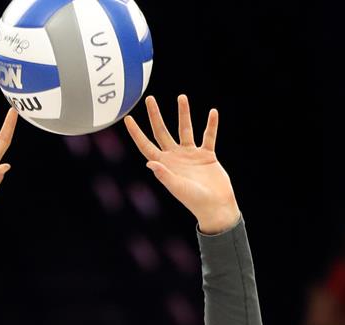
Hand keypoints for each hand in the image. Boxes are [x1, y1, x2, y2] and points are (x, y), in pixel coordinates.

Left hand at [124, 95, 239, 233]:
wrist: (216, 207)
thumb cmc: (195, 201)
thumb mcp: (178, 188)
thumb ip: (164, 175)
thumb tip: (149, 162)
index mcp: (164, 164)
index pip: (146, 145)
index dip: (136, 133)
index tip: (128, 118)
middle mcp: (175, 157)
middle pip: (162, 132)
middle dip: (155, 115)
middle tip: (150, 99)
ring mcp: (191, 155)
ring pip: (185, 129)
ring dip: (184, 114)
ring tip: (182, 97)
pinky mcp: (207, 155)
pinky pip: (209, 137)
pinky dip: (211, 125)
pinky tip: (213, 112)